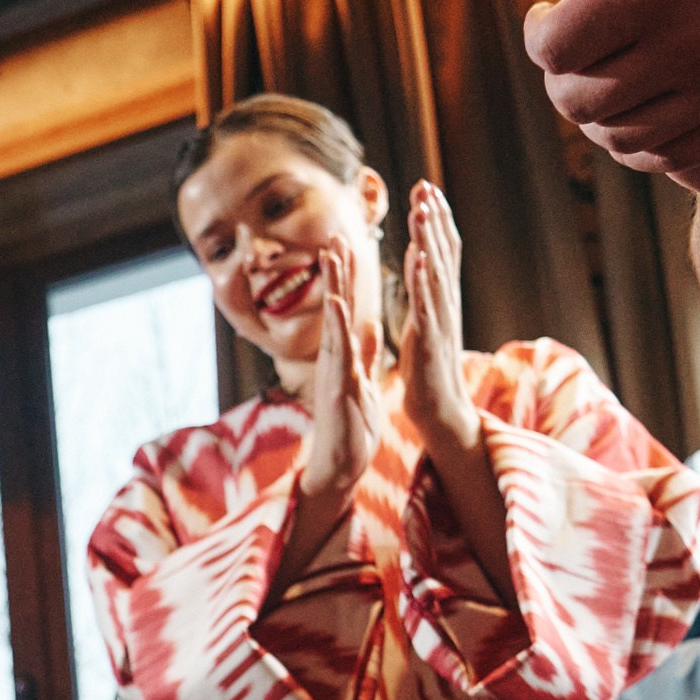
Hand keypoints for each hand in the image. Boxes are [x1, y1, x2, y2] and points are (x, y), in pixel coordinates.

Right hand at [299, 237, 386, 506]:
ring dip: (334, 287)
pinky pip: (340, 352)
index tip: (347, 245)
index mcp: (343, 356)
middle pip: (335, 306)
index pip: (345, 308)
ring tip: (332, 255)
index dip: (346, 278)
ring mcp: (334, 371)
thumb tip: (367, 325)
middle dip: (336, 271)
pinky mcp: (339, 387)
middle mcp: (334, 358)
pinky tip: (339, 304)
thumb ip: (363, 351)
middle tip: (334, 235)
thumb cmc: (350, 426)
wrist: (340, 464)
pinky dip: (339, 327)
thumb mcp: (360, 380)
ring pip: (334, 321)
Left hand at [398, 183, 477, 454]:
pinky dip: (423, 281)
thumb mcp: (425, 325)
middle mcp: (446, 304)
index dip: (435, 220)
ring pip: (436, 273)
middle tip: (424, 185)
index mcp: (440, 300)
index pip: (441, 252)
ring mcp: (440, 321)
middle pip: (443, 253)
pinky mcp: (430, 341)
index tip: (425, 189)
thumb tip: (423, 268)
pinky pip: (426, 306)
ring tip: (422, 210)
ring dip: (430, 240)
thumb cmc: (429, 371)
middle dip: (434, 218)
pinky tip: (418, 258)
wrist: (441, 411)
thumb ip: (425, 297)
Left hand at [523, 0, 699, 180]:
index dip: (538, 34)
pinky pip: (666, 154)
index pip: (558, 44)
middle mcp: (687, 48)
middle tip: (566, 56)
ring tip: (597, 81)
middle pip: (578, 99)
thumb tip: (559, 2)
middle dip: (560, 80)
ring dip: (594, 115)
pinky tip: (633, 112)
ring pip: (616, 135)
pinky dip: (634, 143)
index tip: (543, 18)